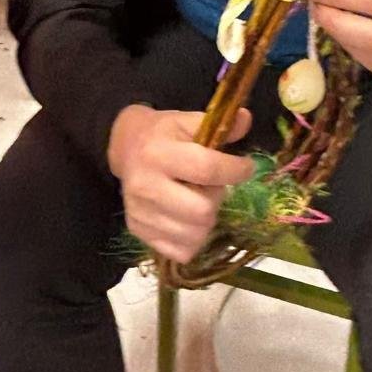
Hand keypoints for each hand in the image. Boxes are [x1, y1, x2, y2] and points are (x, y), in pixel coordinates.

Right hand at [107, 104, 251, 264]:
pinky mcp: (137, 230)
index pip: (206, 169)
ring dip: (207, 221)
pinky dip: (193, 239)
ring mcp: (140, 212)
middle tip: (212, 187)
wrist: (125, 148)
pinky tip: (187, 219)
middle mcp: (145, 185)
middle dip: (216, 199)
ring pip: (194, 235)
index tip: (246, 167)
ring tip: (199, 200)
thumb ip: (219, 125)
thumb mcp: (186, 121)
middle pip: (202, 211)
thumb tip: (246, 119)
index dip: (235, 170)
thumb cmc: (162, 134)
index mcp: (158, 153)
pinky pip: (181, 251)